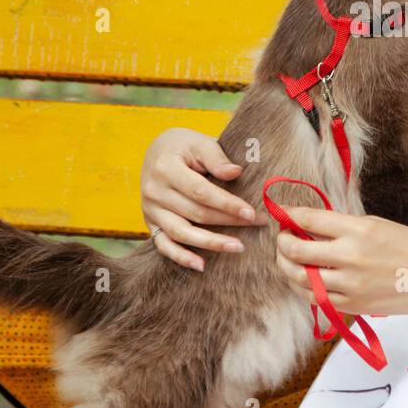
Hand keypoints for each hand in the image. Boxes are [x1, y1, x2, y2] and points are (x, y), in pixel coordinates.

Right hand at [140, 127, 257, 271]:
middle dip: (228, 222)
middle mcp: (154, 191)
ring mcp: (150, 210)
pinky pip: (164, 245)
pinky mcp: (150, 223)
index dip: (227, 204)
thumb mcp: (199, 142)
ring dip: (211, 243)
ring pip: (182, 232)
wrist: (158, 152)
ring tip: (238, 247)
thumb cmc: (184, 147)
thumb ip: (217, 158)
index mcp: (165, 168)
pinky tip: (201, 265)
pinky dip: (181, 257)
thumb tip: (236, 172)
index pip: (200, 191)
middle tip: (256, 225)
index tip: (250, 212)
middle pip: (195, 213)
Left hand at [274, 208, 407, 316]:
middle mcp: (351, 257)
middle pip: (296, 250)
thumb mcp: (376, 224)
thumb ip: (342, 226)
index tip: (281, 213)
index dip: (288, 215)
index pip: (309, 219)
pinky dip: (304, 287)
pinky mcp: (352, 305)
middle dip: (282, 242)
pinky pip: (315, 298)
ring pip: (299, 277)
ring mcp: (350, 284)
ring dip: (287, 266)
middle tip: (283, 238)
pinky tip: (305, 278)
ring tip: (289, 258)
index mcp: (358, 230)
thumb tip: (309, 224)